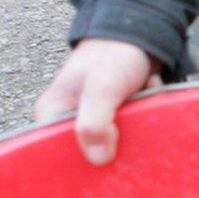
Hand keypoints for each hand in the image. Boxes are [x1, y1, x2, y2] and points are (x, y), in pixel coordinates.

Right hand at [34, 39, 159, 165]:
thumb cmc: (114, 55)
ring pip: (114, 142)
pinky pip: (131, 130)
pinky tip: (147, 98)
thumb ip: (95, 122)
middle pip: (88, 152)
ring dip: (134, 128)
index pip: (56, 154)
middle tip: (133, 126)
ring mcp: (93, 117)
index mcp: (51, 114)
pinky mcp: (115, 115)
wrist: (141, 33)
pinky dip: (143, 118)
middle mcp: (68, 119)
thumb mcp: (102, 88)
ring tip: (141, 104)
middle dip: (115, 145)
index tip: (108, 162)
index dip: (80, 164)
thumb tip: (98, 159)